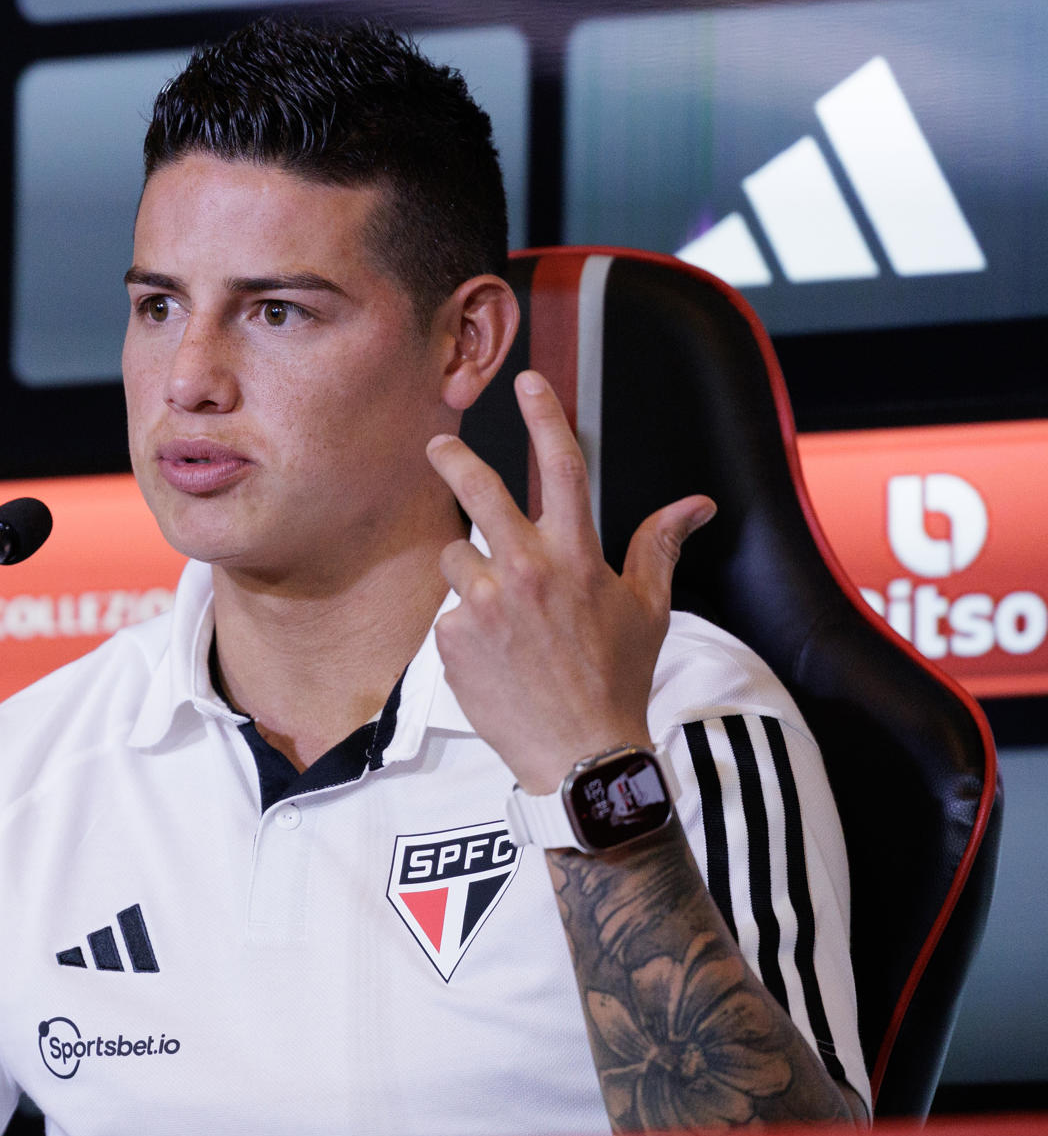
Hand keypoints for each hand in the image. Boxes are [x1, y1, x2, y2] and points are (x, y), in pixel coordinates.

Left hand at [424, 370, 714, 793]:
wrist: (580, 754)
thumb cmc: (617, 679)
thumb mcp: (648, 609)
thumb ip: (658, 546)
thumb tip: (697, 504)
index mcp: (576, 556)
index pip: (563, 467)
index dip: (545, 417)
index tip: (527, 382)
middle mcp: (526, 570)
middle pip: (479, 492)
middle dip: (454, 459)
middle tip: (438, 445)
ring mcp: (483, 603)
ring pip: (457, 557)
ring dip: (471, 574)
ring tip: (502, 618)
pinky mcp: (452, 638)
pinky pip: (449, 613)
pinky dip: (464, 628)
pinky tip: (493, 658)